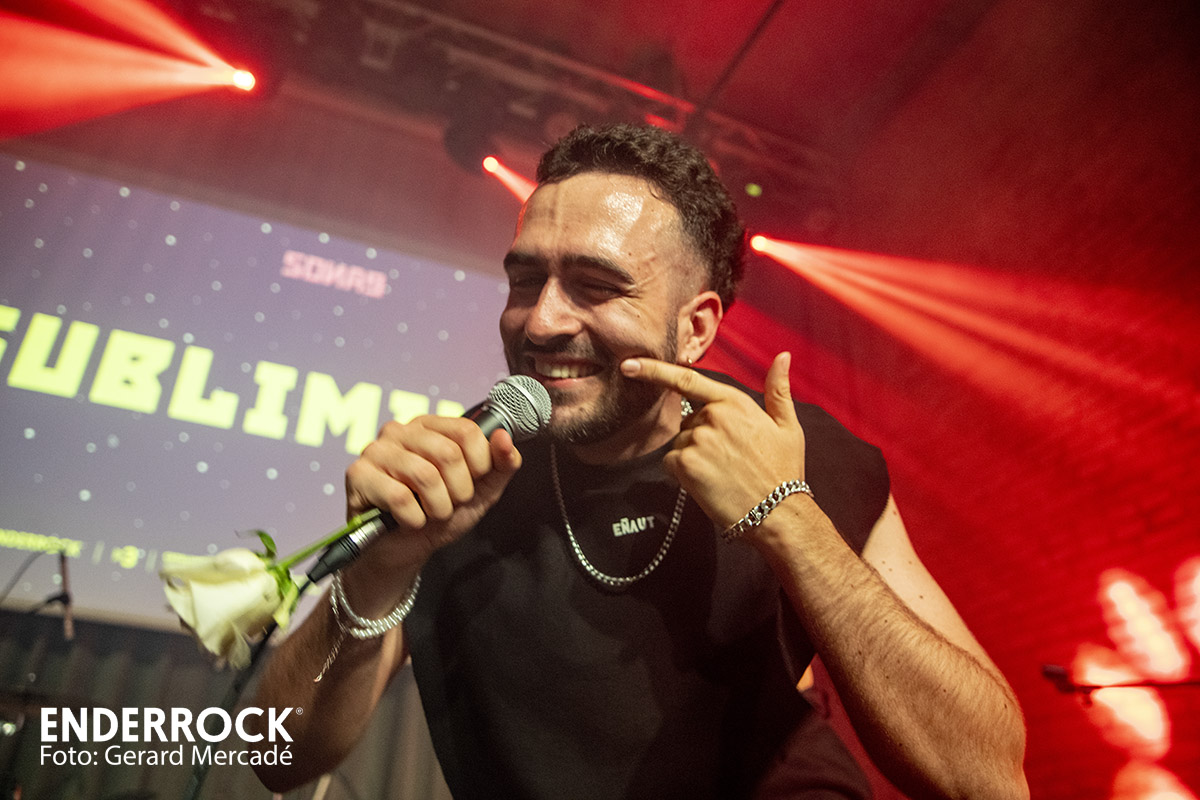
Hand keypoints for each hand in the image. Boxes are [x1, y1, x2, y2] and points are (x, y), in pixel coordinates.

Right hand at [344, 415, 522, 575]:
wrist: (404, 550)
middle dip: (458, 491)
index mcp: (430, 426)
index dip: (479, 465)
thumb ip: (500, 464)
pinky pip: (399, 496)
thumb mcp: (480, 491)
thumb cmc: (438, 513)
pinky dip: (413, 519)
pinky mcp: (358, 475)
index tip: (471, 485)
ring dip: (438, 508)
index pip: (466, 431)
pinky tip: (408, 520)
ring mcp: (376, 450)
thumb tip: (504, 436)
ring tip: (430, 514)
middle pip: (448, 453)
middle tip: (449, 504)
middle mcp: (400, 430)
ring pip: (425, 475)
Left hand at [620, 353, 805, 531]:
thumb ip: (778, 389)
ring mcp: (697, 440)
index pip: (687, 379)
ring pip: (680, 443)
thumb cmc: (783, 470)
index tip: (629, 365)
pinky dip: (682, 473)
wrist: (779, 512)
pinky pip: (670, 462)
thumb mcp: (788, 426)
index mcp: (734, 402)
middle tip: (727, 459)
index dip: (654, 370)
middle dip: (700, 436)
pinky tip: (707, 482)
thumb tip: (782, 356)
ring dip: (692, 456)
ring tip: (721, 473)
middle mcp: (713, 416)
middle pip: (687, 421)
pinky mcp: (686, 464)